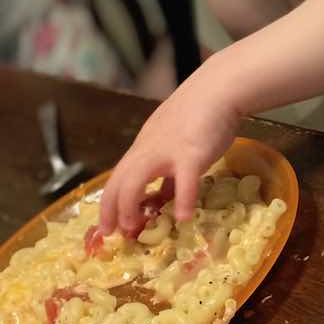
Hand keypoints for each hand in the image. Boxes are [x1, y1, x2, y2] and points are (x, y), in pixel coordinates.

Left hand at [98, 75, 240, 235]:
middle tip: (112, 234)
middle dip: (111, 210)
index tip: (106, 227)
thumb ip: (166, 172)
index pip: (116, 179)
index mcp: (142, 150)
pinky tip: (183, 218)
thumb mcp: (172, 145)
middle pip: (118, 182)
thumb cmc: (197, 117)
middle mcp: (147, 151)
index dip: (108, 205)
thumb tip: (162, 198)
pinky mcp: (191, 153)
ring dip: (130, 206)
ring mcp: (166, 151)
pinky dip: (182, 200)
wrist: (217, 90)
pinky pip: (183, 180)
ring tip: (134, 228)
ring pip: (136, 180)